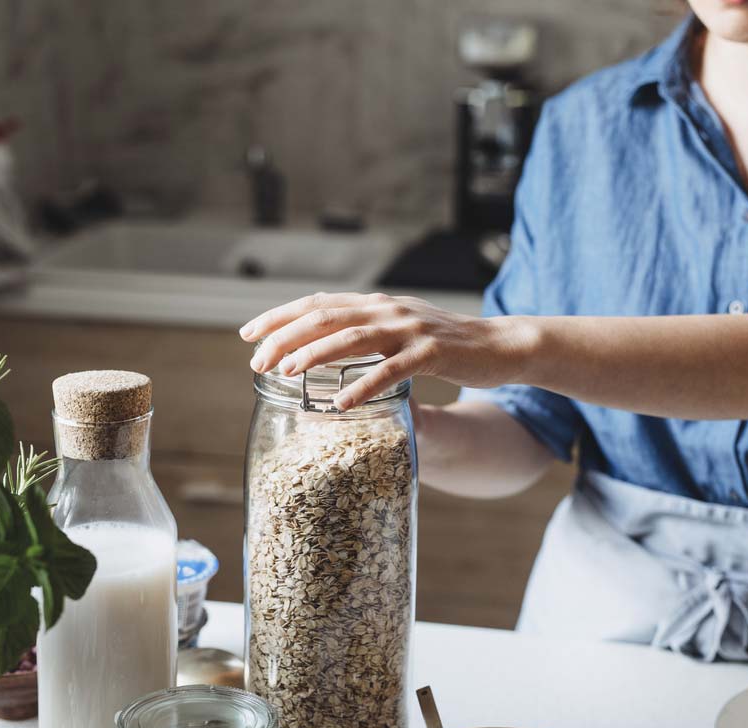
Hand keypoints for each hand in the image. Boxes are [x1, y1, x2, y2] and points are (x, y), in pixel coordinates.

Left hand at [239, 292, 530, 409]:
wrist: (500, 345)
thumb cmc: (446, 344)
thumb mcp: (400, 330)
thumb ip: (366, 332)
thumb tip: (322, 345)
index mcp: (376, 304)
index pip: (318, 304)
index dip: (279, 316)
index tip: (248, 334)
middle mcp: (388, 309)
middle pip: (326, 317)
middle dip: (286, 337)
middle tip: (257, 360)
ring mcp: (410, 329)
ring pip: (353, 338)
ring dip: (315, 355)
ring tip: (287, 373)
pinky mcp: (431, 353)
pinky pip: (390, 370)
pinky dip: (362, 386)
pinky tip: (340, 403)